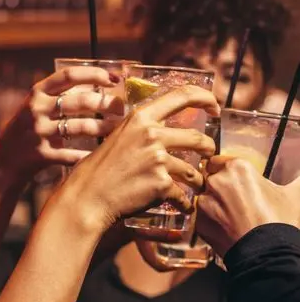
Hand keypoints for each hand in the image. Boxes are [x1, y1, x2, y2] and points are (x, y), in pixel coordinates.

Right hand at [0, 66, 124, 178]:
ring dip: (103, 128)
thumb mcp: (37, 107)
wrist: (3, 161)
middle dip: (106, 104)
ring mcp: (38, 132)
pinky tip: (101, 154)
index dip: (95, 74)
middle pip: (79, 101)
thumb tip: (102, 87)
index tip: (115, 79)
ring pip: (79, 127)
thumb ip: (61, 96)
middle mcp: (36, 110)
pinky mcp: (41, 154)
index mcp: (37, 93)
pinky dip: (88, 155)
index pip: (69, 75)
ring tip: (116, 129)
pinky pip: (72, 154)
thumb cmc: (28, 130)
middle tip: (121, 108)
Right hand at [63, 85, 218, 232]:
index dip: (205, 98)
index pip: (183, 95)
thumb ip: (138, 130)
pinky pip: (183, 194)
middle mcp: (152, 134)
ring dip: (198, 180)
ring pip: (194, 171)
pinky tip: (181, 206)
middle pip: (197, 137)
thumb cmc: (96, 170)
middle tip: (208, 156)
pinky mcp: (161, 183)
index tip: (214, 107)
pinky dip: (184, 202)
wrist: (87, 197)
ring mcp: (158, 159)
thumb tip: (158, 126)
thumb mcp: (116, 137)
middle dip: (208, 148)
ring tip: (196, 186)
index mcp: (140, 118)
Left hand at [197, 156, 299, 256]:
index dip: (226, 171)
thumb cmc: (280, 221)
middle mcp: (216, 181)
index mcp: (237, 168)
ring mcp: (204, 202)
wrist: (267, 252)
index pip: (219, 161)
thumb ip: (298, 180)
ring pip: (205, 198)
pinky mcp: (198, 221)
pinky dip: (210, 220)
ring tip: (234, 217)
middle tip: (238, 202)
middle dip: (221, 188)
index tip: (235, 181)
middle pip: (211, 179)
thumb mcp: (294, 194)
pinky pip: (201, 216)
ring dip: (214, 205)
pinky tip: (227, 228)